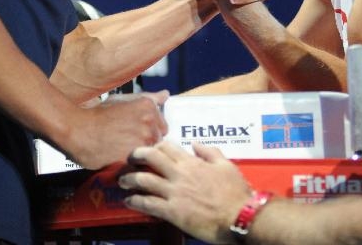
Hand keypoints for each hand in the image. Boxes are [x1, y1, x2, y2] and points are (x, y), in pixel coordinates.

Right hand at [64, 90, 168, 169]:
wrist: (79, 131)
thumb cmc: (99, 115)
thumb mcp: (123, 100)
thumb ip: (148, 98)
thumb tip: (166, 95)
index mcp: (148, 107)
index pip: (162, 126)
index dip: (150, 132)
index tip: (137, 134)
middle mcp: (149, 122)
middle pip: (159, 141)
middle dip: (148, 144)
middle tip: (129, 143)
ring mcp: (143, 140)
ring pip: (151, 154)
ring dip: (142, 156)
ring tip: (124, 152)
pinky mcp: (135, 157)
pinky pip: (142, 165)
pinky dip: (135, 166)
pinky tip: (123, 161)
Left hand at [120, 141, 251, 243]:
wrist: (239, 216)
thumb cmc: (236, 192)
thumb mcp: (226, 165)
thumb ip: (210, 152)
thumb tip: (195, 144)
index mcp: (192, 162)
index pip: (167, 147)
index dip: (155, 146)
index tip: (150, 150)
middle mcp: (180, 174)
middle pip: (151, 157)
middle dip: (136, 155)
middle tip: (129, 159)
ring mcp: (174, 192)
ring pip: (144, 179)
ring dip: (129, 178)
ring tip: (122, 181)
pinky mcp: (172, 211)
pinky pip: (147, 203)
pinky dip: (135, 200)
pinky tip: (129, 201)